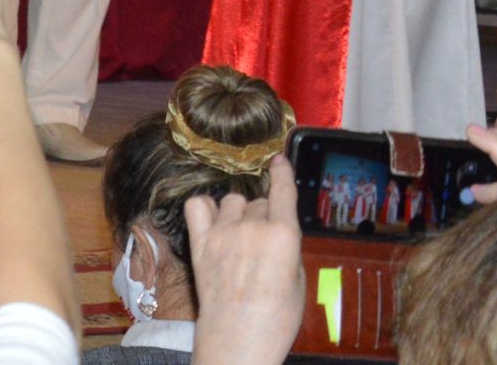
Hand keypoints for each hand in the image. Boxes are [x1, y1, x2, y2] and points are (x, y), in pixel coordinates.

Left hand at [184, 157, 305, 364]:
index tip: (279, 160)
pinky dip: (206, 208)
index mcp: (284, 236)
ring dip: (238, 212)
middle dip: (264, 215)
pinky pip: (198, 205)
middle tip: (263, 243)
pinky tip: (212, 219)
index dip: (282, 174)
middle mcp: (253, 227)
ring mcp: (223, 231)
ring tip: (240, 236)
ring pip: (232, 201)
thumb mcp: (298, 282)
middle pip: (259, 202)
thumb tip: (278, 234)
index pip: (283, 193)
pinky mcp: (200, 241)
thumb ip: (288, 249)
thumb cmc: (276, 318)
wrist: (238, 337)